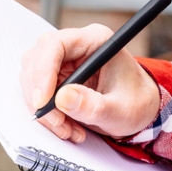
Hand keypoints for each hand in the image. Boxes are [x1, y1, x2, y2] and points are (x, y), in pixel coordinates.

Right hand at [20, 24, 161, 142]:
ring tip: (69, 130)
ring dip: (45, 110)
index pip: (55, 45)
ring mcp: (64, 61)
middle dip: (41, 96)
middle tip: (58, 123)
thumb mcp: (120, 110)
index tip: (43, 102)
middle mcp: (76, 46)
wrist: (139, 109)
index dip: (42, 71)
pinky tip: (68, 127)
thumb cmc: (136, 103)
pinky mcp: (57, 78)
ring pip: (32, 79)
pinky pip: (38, 94)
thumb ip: (92, 105)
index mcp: (95, 40)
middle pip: (36, 61)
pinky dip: (48, 115)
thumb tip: (62, 99)